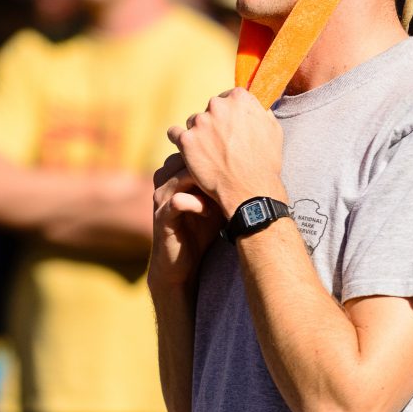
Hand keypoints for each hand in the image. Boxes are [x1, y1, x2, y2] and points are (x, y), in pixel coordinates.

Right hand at [149, 153, 223, 288]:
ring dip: (206, 184)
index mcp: (175, 171)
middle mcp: (164, 180)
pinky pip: (178, 201)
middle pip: (186, 157)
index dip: (215, 154)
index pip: (193, 148)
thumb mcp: (214, 199)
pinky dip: (197, 203)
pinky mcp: (161, 217)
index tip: (236, 164)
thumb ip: (223, 180)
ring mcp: (160, 197)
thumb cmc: (200, 228)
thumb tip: (252, 160)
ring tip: (222, 196)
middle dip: (212, 165)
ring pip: (182, 176)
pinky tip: (209, 212)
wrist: (182, 263)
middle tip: (233, 177)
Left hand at [167, 87, 285, 217]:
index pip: (228, 97)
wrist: (250, 190)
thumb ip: (259, 111)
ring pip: (193, 121)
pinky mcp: (186, 139)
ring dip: (198, 133)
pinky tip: (187, 150)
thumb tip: (254, 104)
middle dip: (214, 122)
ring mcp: (200, 122)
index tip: (230, 126)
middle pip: (210, 108)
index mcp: (239, 98)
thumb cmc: (265, 162)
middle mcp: (218, 105)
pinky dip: (179, 140)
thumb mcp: (273, 129)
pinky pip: (174, 133)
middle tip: (221, 143)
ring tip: (208, 152)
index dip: (230, 113)